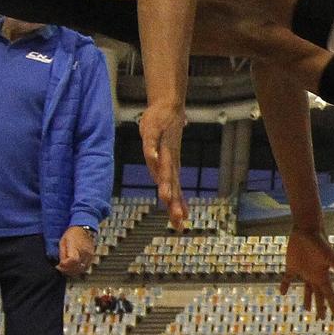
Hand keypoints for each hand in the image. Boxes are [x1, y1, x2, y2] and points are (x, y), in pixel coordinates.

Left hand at [56, 225, 96, 277]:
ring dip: (73, 271)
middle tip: (61, 268)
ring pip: (82, 269)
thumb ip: (62, 254)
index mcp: (76, 246)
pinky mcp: (91, 257)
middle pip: (77, 267)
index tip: (59, 265)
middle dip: (67, 270)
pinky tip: (73, 268)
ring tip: (66, 269)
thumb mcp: (63, 241)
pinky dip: (79, 270)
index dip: (65, 265)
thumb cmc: (72, 234)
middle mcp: (84, 252)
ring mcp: (89, 255)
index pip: (72, 260)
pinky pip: (86, 267)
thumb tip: (61, 264)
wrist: (84, 229)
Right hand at [139, 102, 187, 226]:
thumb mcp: (171, 165)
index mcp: (171, 170)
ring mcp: (161, 147)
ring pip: (163, 166)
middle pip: (171, 184)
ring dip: (164, 180)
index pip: (176, 193)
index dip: (177, 209)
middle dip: (173, 201)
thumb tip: (180, 211)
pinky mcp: (153, 133)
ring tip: (165, 195)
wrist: (169, 107)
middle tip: (177, 218)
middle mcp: (169, 161)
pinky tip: (152, 158)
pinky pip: (151, 144)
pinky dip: (152, 151)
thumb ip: (174, 188)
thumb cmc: (168, 139)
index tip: (182, 227)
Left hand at [279, 226, 333, 319]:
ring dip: (307, 299)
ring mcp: (303, 271)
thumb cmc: (320, 242)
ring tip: (306, 309)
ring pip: (306, 289)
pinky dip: (285, 286)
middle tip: (322, 319)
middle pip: (318, 295)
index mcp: (323, 276)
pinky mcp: (291, 266)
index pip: (329, 295)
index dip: (333, 306)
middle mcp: (314, 275)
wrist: (307, 229)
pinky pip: (287, 279)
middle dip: (321, 307)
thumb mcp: (330, 258)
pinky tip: (283, 292)